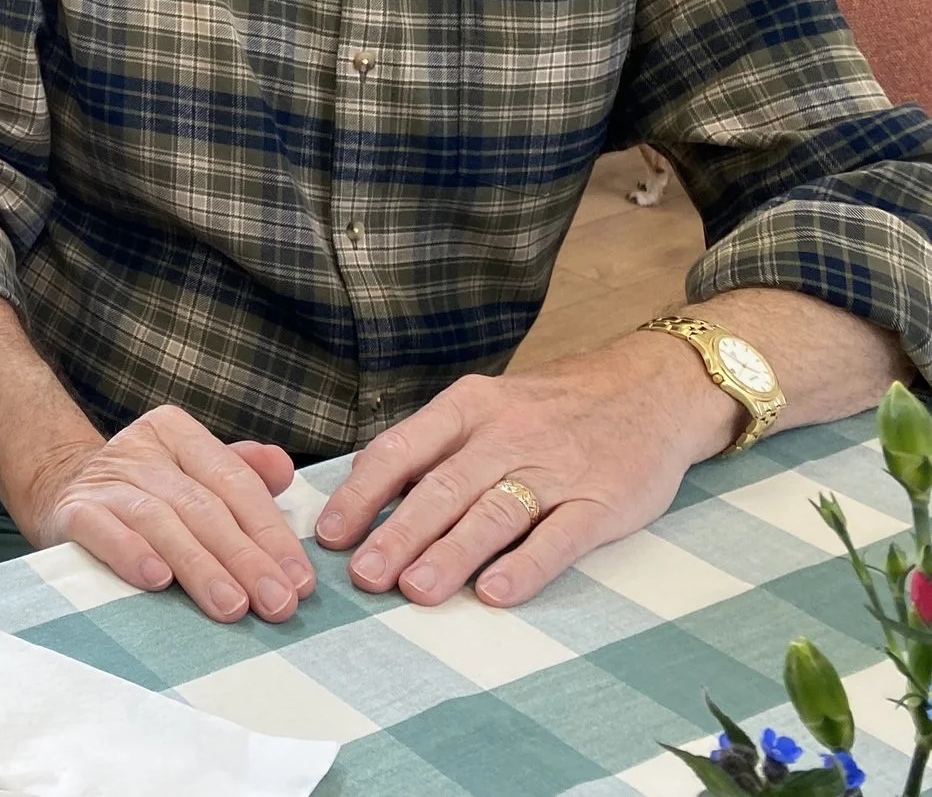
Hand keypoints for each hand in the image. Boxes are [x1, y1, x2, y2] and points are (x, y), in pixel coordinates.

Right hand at [28, 405, 314, 622]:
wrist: (59, 490)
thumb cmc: (145, 494)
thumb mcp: (192, 474)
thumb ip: (241, 473)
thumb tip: (283, 469)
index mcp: (178, 434)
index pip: (235, 483)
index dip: (270, 534)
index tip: (298, 582)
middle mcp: (141, 450)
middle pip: (203, 506)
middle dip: (245, 559)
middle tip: (277, 604)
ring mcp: (104, 479)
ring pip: (161, 521)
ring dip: (200, 566)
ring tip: (231, 606)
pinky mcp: (72, 510)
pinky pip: (102, 530)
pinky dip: (130, 553)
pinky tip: (156, 580)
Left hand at [313, 338, 722, 608]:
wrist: (651, 389)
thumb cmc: (553, 408)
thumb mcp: (487, 405)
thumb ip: (434, 445)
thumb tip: (364, 487)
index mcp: (469, 407)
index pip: (403, 449)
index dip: (363, 493)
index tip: (332, 534)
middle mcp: (507, 435)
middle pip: (443, 487)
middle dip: (399, 534)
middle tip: (365, 576)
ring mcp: (556, 469)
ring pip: (494, 513)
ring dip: (452, 554)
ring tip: (416, 590)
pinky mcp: (602, 501)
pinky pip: (559, 537)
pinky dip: (526, 566)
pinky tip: (496, 594)